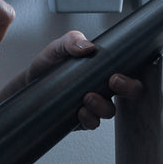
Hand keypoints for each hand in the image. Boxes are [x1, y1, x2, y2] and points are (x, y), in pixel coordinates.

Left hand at [26, 30, 142, 130]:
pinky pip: (93, 123)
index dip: (133, 74)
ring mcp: (94, 104)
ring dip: (102, 106)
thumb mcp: (59, 46)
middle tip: (112, 82)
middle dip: (128, 89)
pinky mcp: (81, 118)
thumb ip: (72, 40)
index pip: (130, 70)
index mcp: (104, 68)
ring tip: (87, 98)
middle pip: (131, 93)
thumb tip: (87, 46)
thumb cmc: (49, 63)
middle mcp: (103, 87)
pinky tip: (80, 112)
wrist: (29, 82)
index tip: (118, 73)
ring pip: (110, 111)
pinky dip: (89, 119)